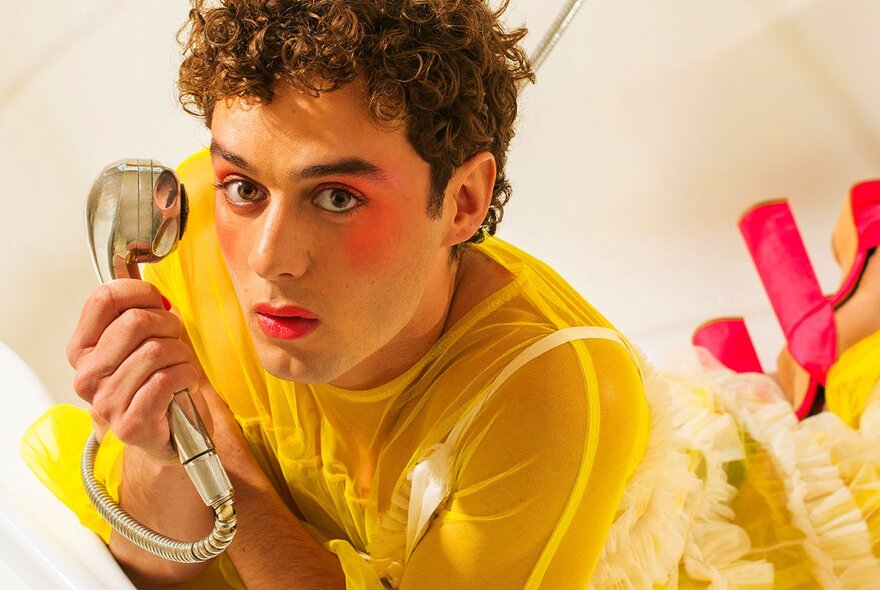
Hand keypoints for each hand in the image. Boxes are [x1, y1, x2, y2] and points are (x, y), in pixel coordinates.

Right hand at [67, 279, 206, 462]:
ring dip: (181, 354)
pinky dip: (187, 375)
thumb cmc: (158, 382)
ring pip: (156, 350)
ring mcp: (106, 402)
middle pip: (135, 322)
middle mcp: (86, 376)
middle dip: (168, 324)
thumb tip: (132, 268)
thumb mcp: (141, 340)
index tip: (157, 302)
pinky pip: (167, 379)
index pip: (103, 299)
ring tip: (178, 366)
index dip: (140, 292)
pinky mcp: (131, 423)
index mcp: (82, 349)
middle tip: (174, 339)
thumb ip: (133, 307)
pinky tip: (183, 384)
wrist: (172, 434)